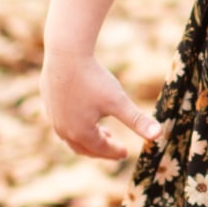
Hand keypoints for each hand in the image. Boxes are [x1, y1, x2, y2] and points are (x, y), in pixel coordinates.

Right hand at [41, 47, 162, 160]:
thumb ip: (137, 120)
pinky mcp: (48, 103)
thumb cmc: (93, 78)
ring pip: (71, 137)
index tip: (126, 152)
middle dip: (101, 150)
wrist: (66, 54)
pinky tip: (85, 114)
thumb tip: (159, 135)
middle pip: (83, 148)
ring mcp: (53, 117)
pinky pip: (62, 122)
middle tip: (114, 147)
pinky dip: (75, 125)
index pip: (101, 149)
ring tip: (103, 131)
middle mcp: (63, 130)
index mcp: (81, 133)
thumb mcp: (119, 101)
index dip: (115, 152)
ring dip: (87, 139)